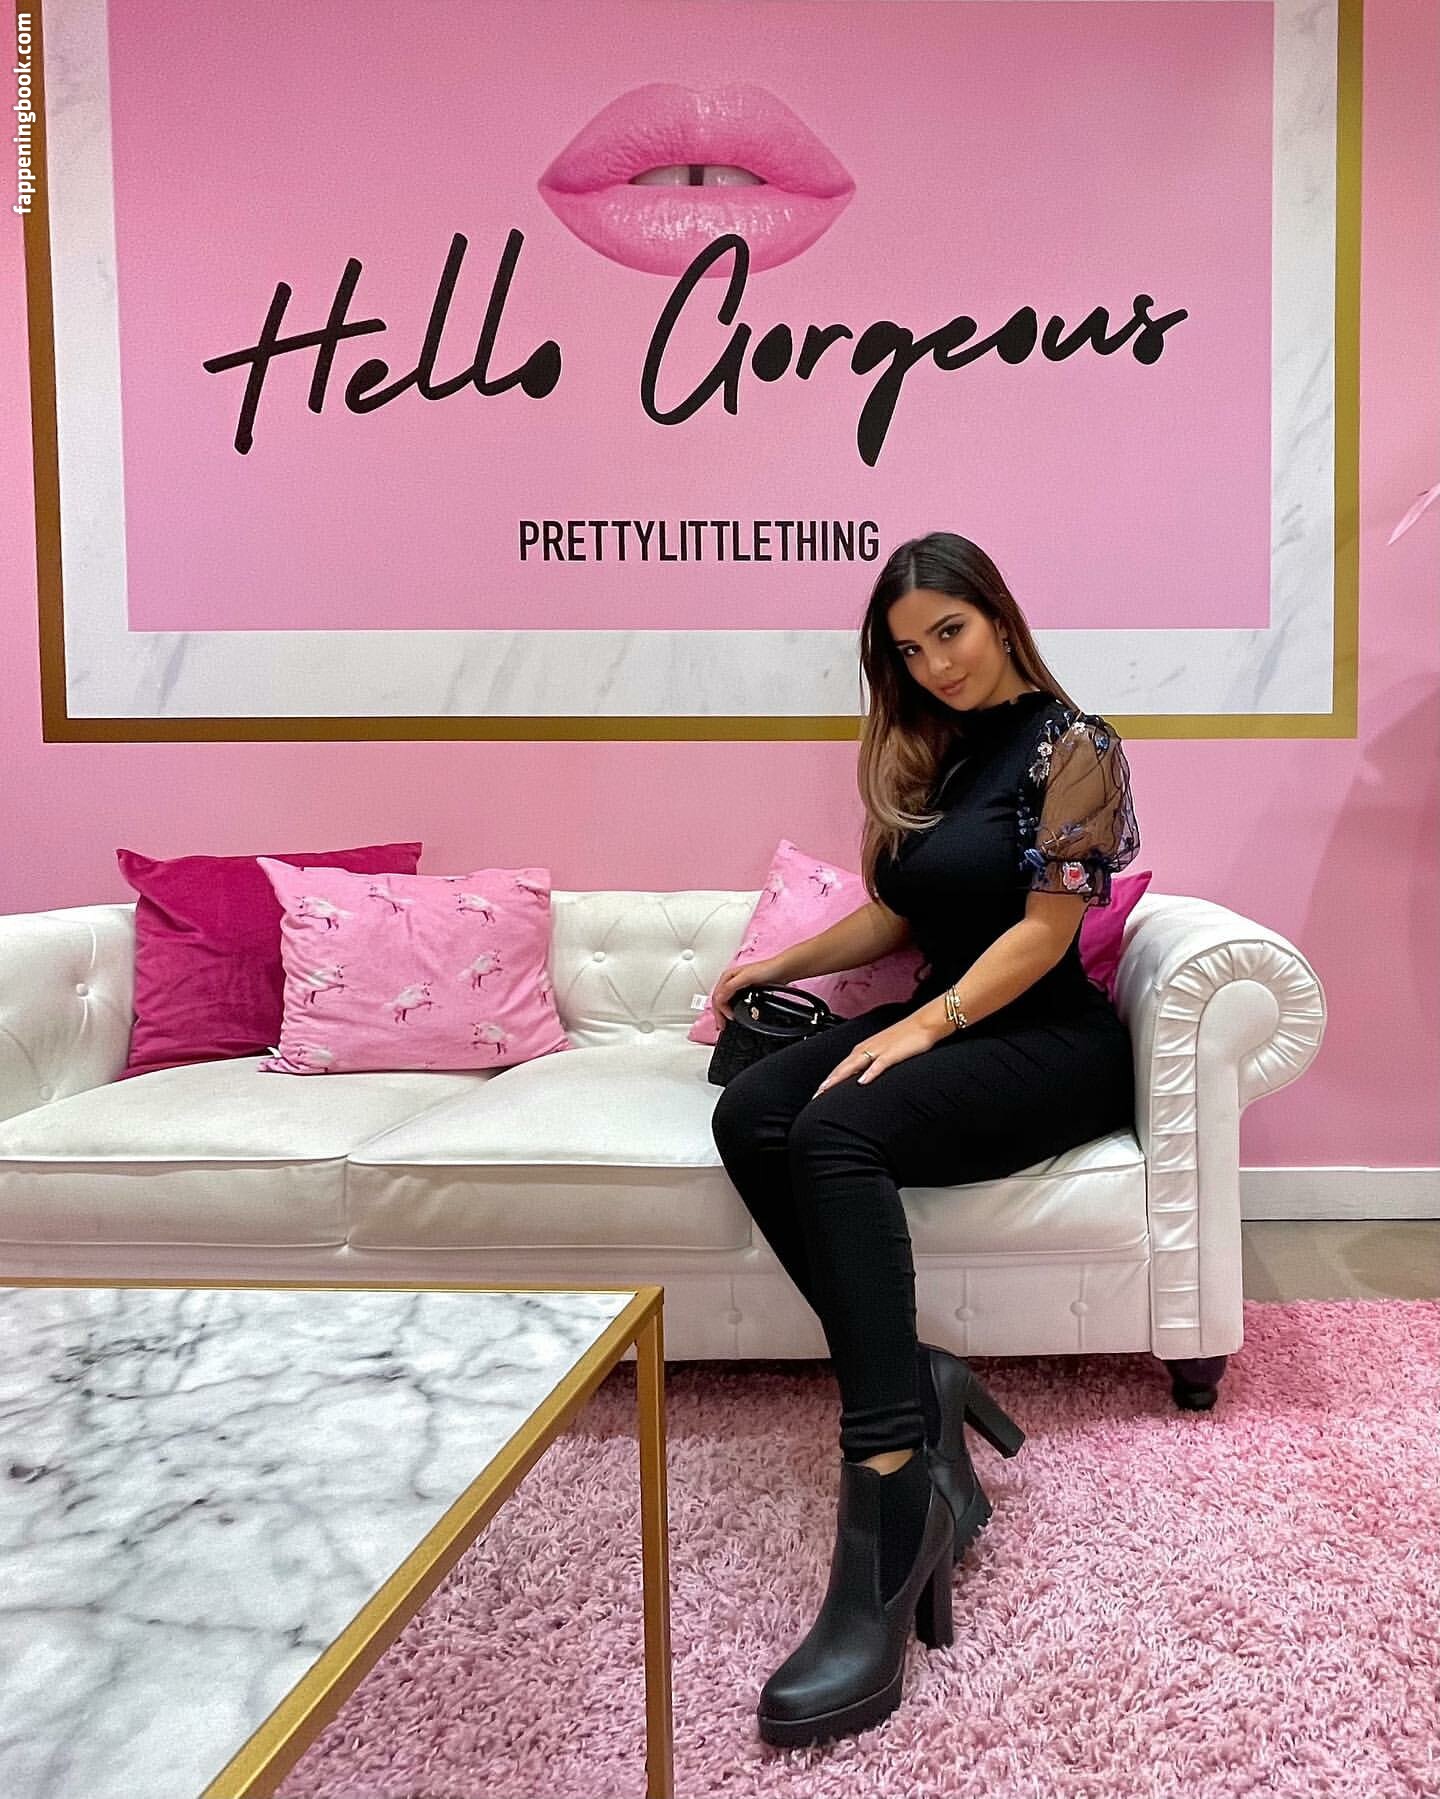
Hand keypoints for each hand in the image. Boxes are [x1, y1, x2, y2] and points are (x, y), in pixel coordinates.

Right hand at [708, 954, 792, 1028]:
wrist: (781, 970)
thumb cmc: (767, 969)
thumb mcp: (746, 977)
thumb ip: (731, 987)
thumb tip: (719, 998)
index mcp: (728, 976)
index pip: (717, 996)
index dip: (721, 1009)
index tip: (730, 1018)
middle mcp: (730, 981)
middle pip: (719, 1000)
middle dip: (719, 1013)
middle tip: (721, 1026)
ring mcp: (737, 986)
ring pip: (725, 1001)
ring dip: (723, 1012)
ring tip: (724, 1023)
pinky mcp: (745, 991)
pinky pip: (733, 1001)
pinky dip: (731, 1009)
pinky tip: (734, 1014)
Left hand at [811, 1013, 945, 1097]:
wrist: (924, 1023)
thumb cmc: (906, 1037)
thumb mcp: (884, 1050)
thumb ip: (871, 1063)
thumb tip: (862, 1076)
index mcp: (864, 1048)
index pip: (841, 1067)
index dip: (829, 1080)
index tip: (818, 1093)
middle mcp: (867, 1048)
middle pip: (842, 1068)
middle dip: (827, 1082)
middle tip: (815, 1096)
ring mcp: (879, 1050)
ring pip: (854, 1066)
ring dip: (839, 1078)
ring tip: (827, 1090)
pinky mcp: (893, 1053)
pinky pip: (878, 1064)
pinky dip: (869, 1073)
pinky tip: (862, 1081)